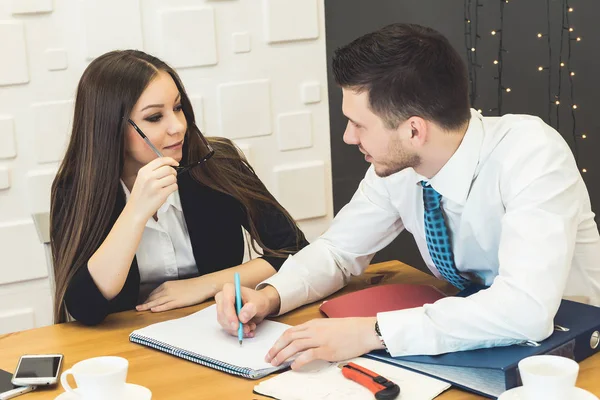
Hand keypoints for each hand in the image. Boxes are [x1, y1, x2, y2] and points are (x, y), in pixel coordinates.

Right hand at [129, 157, 178, 221]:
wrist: (136, 210)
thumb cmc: (140, 195)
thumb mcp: (141, 178)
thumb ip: (153, 171)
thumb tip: (168, 165)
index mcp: (143, 171)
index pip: (160, 160)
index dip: (171, 160)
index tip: (175, 163)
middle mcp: (148, 177)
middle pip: (169, 169)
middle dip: (173, 173)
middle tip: (171, 177)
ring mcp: (155, 186)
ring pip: (173, 178)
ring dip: (173, 181)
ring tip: (167, 185)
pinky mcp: (161, 195)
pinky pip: (174, 187)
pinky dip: (173, 188)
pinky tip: (167, 191)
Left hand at [136, 278, 213, 311]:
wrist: (203, 285)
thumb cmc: (193, 286)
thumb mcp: (178, 286)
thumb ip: (169, 290)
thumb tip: (164, 296)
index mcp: (167, 285)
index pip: (153, 293)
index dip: (147, 299)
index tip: (143, 303)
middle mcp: (167, 289)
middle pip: (153, 298)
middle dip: (145, 303)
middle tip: (137, 308)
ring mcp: (172, 296)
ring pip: (156, 302)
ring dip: (147, 306)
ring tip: (139, 310)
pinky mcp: (178, 302)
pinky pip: (166, 305)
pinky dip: (159, 307)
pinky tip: (152, 310)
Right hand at [215, 284, 278, 337]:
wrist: (260, 306)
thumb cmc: (258, 301)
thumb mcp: (259, 303)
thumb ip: (251, 309)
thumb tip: (242, 317)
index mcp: (230, 289)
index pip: (226, 300)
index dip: (230, 314)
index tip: (236, 325)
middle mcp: (223, 298)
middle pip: (222, 314)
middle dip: (234, 325)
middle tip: (246, 330)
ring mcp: (223, 308)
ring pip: (224, 323)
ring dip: (238, 330)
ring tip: (251, 328)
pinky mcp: (225, 318)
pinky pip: (228, 328)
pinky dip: (238, 332)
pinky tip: (248, 331)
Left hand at [265, 317, 382, 369]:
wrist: (363, 330)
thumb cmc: (349, 329)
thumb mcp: (328, 325)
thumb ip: (315, 331)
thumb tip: (305, 339)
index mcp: (313, 324)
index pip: (290, 331)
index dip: (278, 341)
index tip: (272, 349)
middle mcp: (314, 330)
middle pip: (289, 337)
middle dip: (276, 348)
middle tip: (269, 358)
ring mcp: (320, 339)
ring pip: (295, 345)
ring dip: (283, 355)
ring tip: (276, 363)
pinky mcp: (327, 350)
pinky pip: (308, 355)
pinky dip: (299, 361)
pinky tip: (294, 366)